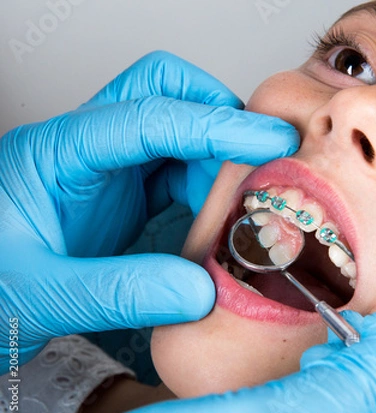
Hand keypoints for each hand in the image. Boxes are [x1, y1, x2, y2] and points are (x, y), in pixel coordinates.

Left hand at [0, 51, 299, 370]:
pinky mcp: (123, 191)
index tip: (270, 140)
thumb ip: (122, 293)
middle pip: (163, 91)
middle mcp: (86, 147)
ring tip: (241, 202)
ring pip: (178, 128)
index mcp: (58, 154)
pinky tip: (218, 215)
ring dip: (219, 156)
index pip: (147, 116)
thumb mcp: (42, 296)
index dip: (215, 125)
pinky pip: (177, 168)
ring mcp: (107, 166)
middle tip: (262, 156)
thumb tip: (202, 290)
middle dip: (218, 115)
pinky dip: (208, 184)